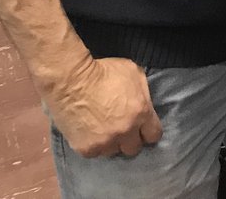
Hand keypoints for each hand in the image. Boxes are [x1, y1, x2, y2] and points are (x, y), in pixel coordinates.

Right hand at [45, 56, 162, 157]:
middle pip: (134, 148)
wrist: (71, 81)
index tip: (143, 128)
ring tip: (104, 131)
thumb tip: (143, 105)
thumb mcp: (134, 74)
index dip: (149, 131)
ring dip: (111, 143)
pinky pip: (95, 153)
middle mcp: (125, 132)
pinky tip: (90, 134)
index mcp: (141, 113)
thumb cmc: (104, 72)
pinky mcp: (86, 149)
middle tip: (122, 129)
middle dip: (130, 139)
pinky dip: (94, 145)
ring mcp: (105, 142)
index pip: (154, 135)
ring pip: (114, 151)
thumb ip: (143, 94)